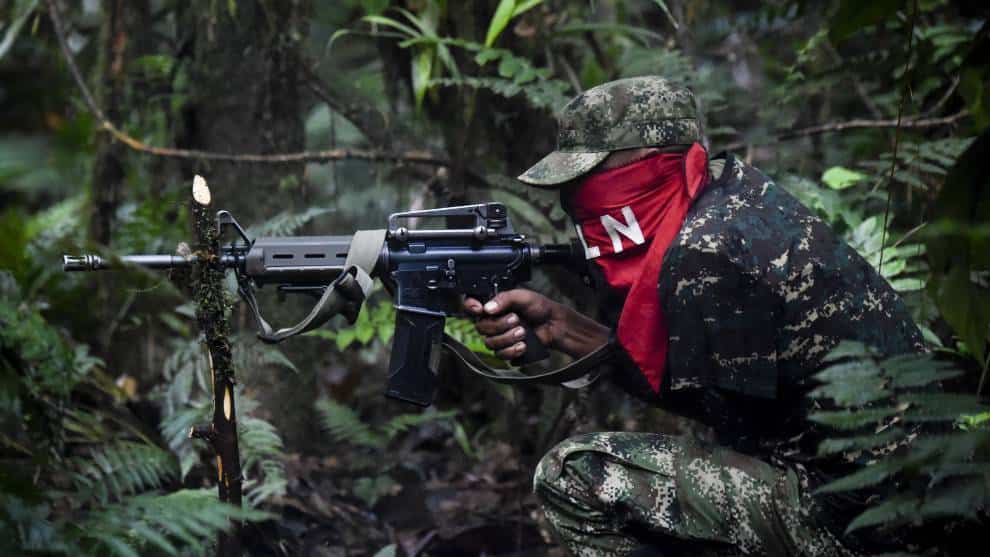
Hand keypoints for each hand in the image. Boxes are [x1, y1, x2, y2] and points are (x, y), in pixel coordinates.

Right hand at [463, 289, 608, 360]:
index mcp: (493, 306)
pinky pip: (501, 355)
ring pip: (490, 343)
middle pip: (481, 328)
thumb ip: (504, 298)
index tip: (479, 308)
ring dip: (507, 338)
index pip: (470, 307)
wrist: (555, 325)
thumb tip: (487, 308)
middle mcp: (492, 322)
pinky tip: (524, 345)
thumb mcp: (523, 295)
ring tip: (523, 332)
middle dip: (499, 325)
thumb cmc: (540, 307)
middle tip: (516, 319)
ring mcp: (498, 338)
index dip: (470, 307)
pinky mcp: (507, 351)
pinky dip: (513, 350)